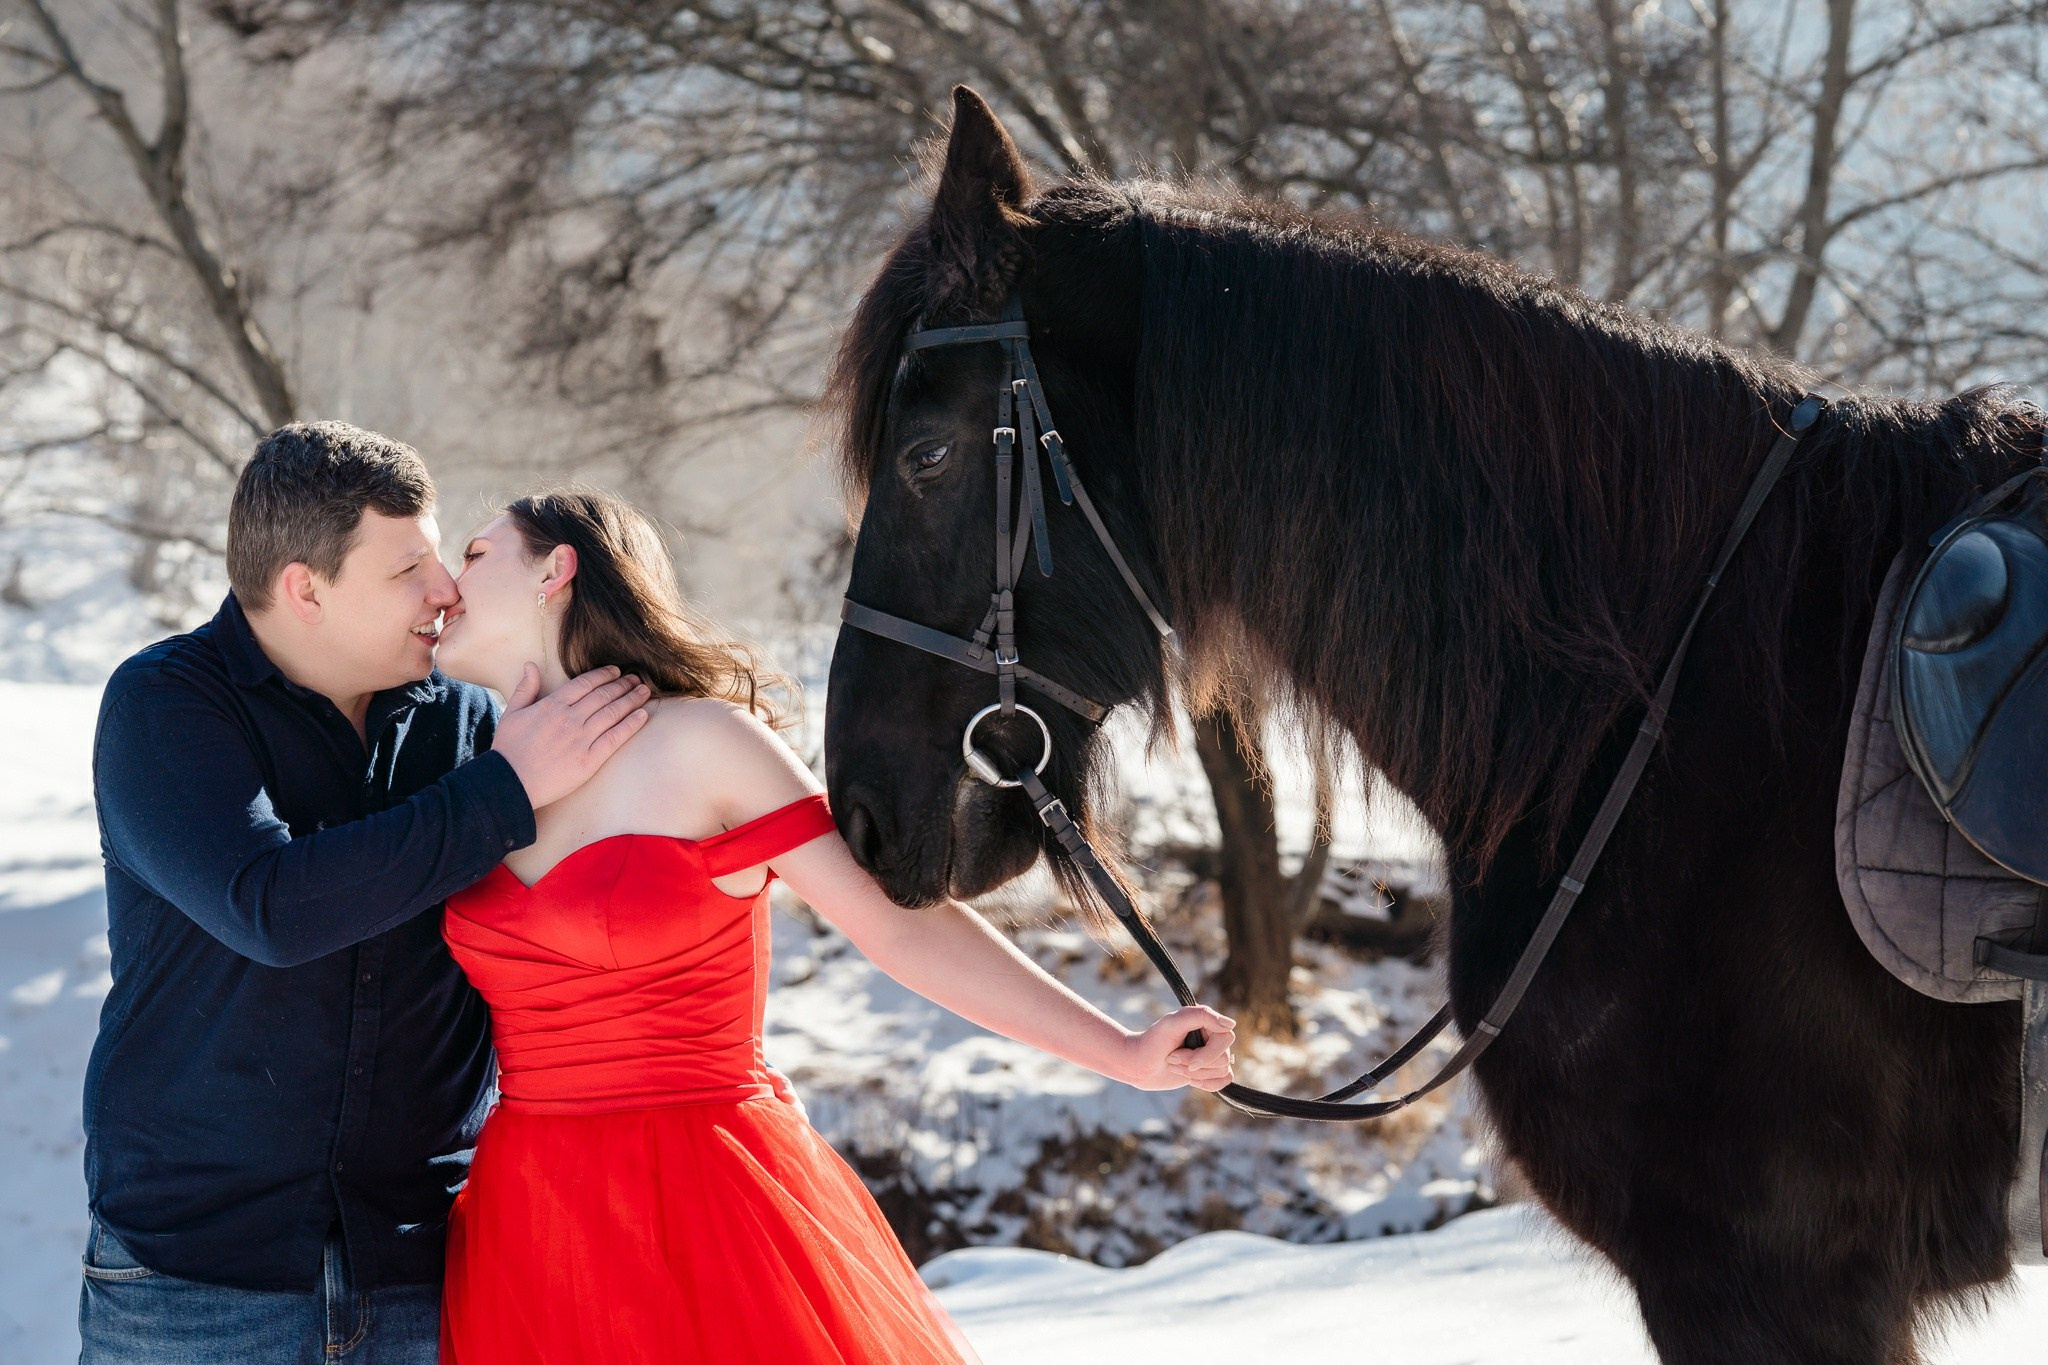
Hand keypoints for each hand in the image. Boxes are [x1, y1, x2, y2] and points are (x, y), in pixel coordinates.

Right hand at [492, 664, 650, 809]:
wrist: (510, 783)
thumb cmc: (508, 749)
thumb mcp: (512, 714)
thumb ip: (525, 688)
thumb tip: (531, 665)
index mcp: (552, 705)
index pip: (585, 684)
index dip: (603, 675)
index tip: (616, 672)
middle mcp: (569, 719)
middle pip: (603, 696)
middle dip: (622, 685)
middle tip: (637, 679)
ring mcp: (580, 739)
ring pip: (612, 713)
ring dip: (631, 700)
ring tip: (644, 692)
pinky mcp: (589, 760)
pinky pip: (615, 738)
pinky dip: (630, 725)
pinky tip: (642, 716)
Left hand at [1121, 1005, 1235, 1091]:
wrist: (1138, 1063)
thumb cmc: (1153, 1040)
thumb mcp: (1172, 1022)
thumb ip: (1201, 1016)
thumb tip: (1231, 1025)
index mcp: (1207, 1022)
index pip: (1226, 1038)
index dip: (1208, 1053)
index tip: (1186, 1059)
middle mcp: (1212, 1037)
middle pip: (1224, 1058)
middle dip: (1195, 1064)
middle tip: (1172, 1059)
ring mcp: (1211, 1055)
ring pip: (1222, 1071)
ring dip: (1195, 1074)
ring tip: (1174, 1065)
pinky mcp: (1209, 1072)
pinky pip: (1223, 1081)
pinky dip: (1206, 1084)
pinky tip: (1189, 1079)